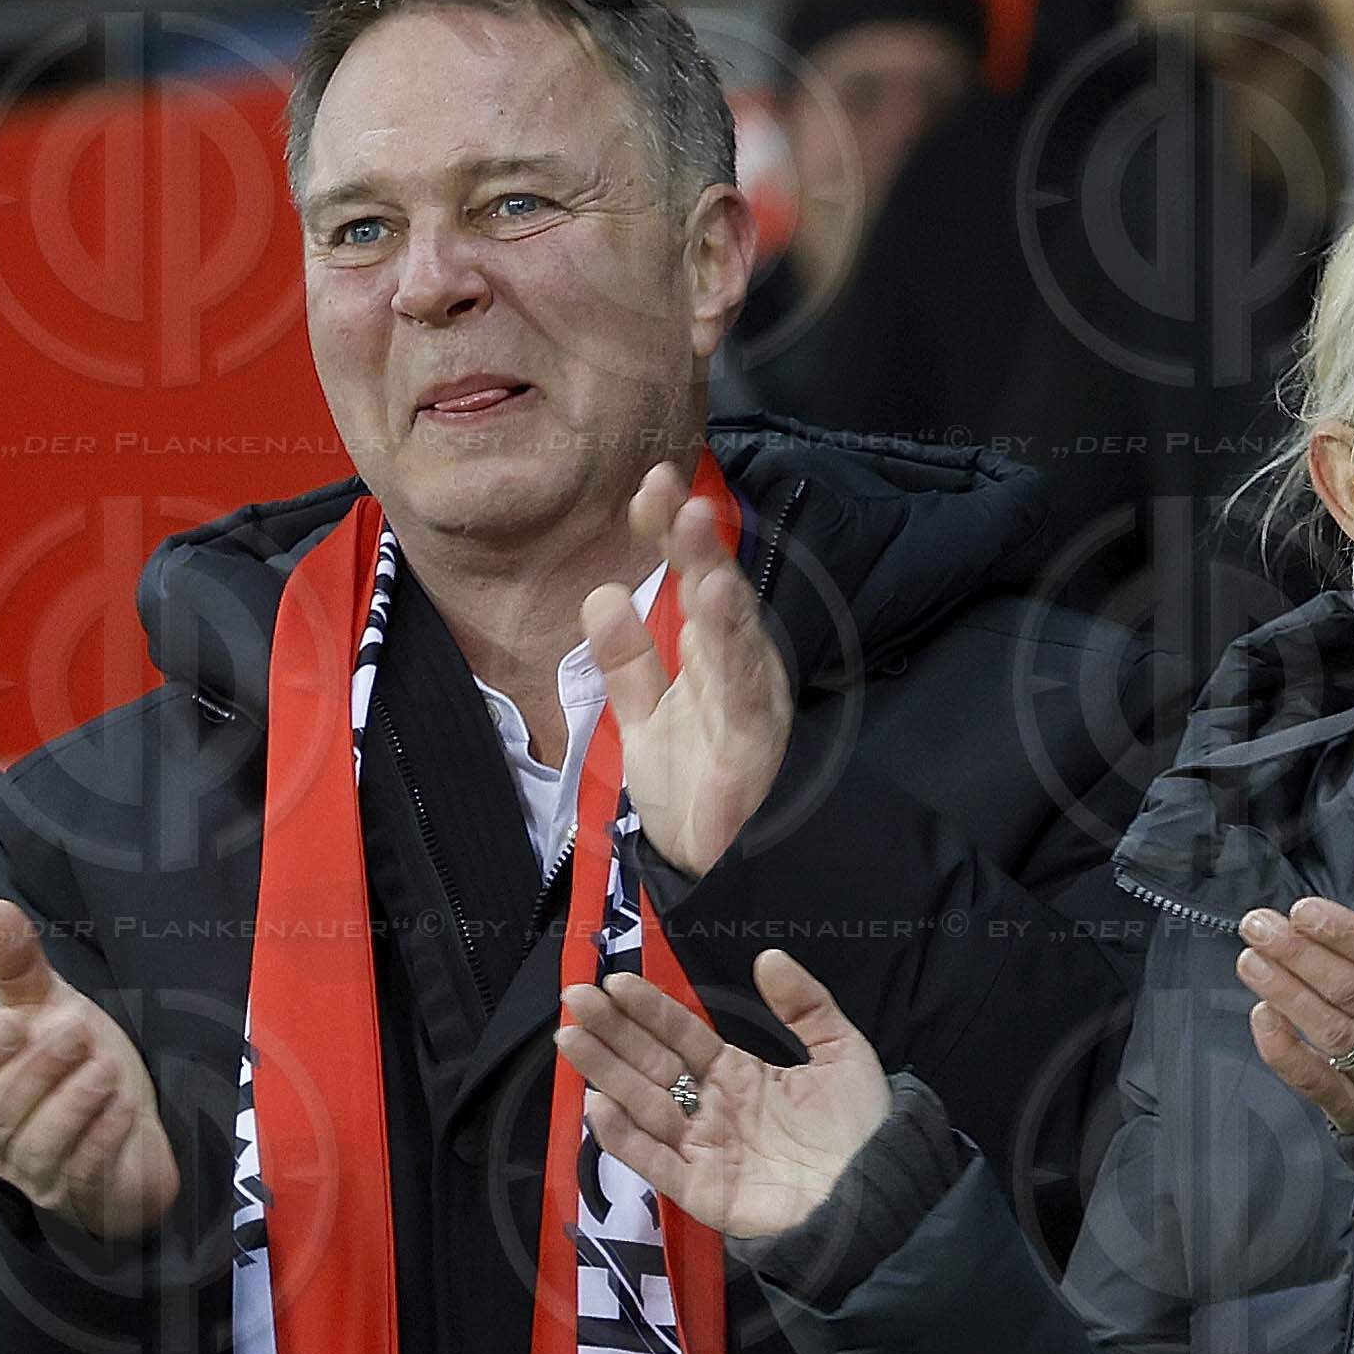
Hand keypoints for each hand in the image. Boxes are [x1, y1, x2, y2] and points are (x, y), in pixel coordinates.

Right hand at [0, 900, 177, 1240]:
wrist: (130, 1123)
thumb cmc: (77, 1063)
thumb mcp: (51, 1008)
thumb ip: (18, 967)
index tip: (17, 1021)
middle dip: (39, 1070)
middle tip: (78, 1033)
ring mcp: (34, 1174)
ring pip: (37, 1146)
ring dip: (73, 1104)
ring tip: (107, 1068)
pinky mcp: (78, 1197)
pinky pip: (81, 1173)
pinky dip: (100, 1139)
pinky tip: (123, 1108)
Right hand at [556, 949, 889, 1240]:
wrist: (882, 1195)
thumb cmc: (862, 1128)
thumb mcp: (842, 1053)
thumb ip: (806, 1006)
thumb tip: (767, 957)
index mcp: (739, 1075)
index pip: (682, 1035)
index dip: (650, 1009)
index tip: (615, 981)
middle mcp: (711, 1110)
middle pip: (651, 1065)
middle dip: (611, 1032)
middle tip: (574, 998)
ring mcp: (702, 1151)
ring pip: (643, 1106)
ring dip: (604, 1073)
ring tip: (570, 1039)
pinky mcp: (701, 1191)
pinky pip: (655, 1162)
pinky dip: (624, 1137)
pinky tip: (597, 1105)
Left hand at [587, 459, 789, 876]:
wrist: (708, 866)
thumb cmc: (689, 784)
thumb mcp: (643, 714)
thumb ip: (625, 660)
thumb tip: (601, 594)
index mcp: (712, 651)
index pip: (691, 580)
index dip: (671, 535)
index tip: (646, 487)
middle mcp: (738, 666)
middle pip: (717, 592)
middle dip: (695, 541)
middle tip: (669, 489)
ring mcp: (750, 701)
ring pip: (734, 632)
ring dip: (716, 578)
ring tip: (695, 528)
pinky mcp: (753, 744)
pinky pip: (743, 693)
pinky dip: (733, 650)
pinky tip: (720, 607)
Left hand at [1240, 849, 1353, 1131]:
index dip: (1343, 933)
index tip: (1301, 910)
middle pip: (1352, 992)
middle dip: (1300, 955)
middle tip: (1256, 925)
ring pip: (1331, 1032)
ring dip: (1285, 992)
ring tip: (1249, 959)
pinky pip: (1314, 1080)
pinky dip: (1283, 1049)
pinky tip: (1260, 1014)